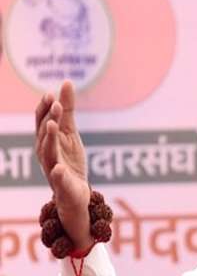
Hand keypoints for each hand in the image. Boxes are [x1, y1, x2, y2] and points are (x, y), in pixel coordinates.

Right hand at [35, 81, 92, 250]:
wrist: (75, 193)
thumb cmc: (70, 160)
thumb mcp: (70, 133)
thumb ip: (68, 110)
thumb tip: (67, 82)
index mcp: (47, 141)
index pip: (42, 122)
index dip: (44, 109)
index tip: (50, 94)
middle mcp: (45, 154)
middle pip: (44, 134)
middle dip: (48, 119)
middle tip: (55, 104)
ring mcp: (52, 169)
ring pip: (48, 153)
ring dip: (49, 139)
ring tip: (54, 125)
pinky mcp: (62, 185)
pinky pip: (58, 179)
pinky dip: (58, 174)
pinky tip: (59, 168)